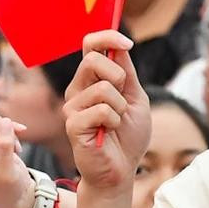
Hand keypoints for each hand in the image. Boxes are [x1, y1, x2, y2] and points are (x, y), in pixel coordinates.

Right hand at [63, 30, 150, 193]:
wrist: (121, 170)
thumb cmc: (127, 137)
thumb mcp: (136, 98)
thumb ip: (127, 73)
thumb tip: (120, 46)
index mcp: (92, 79)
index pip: (90, 45)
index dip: (107, 37)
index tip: (127, 43)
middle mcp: (78, 89)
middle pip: (94, 59)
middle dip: (119, 77)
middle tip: (124, 100)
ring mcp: (72, 106)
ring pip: (102, 88)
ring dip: (120, 107)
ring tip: (116, 123)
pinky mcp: (73, 124)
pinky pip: (102, 110)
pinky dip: (114, 121)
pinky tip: (107, 133)